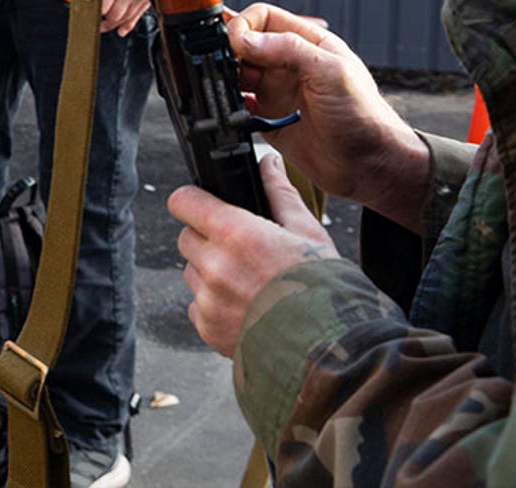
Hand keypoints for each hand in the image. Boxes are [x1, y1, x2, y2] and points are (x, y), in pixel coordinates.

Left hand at [99, 0, 149, 35]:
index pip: (103, 7)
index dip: (95, 14)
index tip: (90, 16)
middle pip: (115, 16)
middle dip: (104, 23)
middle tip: (98, 25)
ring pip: (126, 18)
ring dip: (115, 25)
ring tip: (107, 26)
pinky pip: (138, 15)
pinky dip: (129, 24)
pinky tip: (122, 30)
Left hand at [170, 151, 337, 358]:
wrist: (332, 351)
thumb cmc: (327, 289)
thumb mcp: (309, 234)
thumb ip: (280, 194)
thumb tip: (269, 163)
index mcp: (236, 234)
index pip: (184, 201)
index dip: (194, 200)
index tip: (206, 205)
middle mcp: (214, 265)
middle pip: (186, 237)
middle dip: (207, 239)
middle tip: (243, 250)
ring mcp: (208, 299)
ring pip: (191, 271)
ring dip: (210, 273)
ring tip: (252, 283)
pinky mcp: (207, 328)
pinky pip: (197, 305)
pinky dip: (214, 305)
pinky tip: (248, 308)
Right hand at [227, 2, 429, 225]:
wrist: (369, 165)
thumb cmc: (365, 118)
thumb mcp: (331, 72)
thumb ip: (288, 49)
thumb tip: (245, 37)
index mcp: (308, 44)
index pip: (263, 18)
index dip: (243, 25)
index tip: (233, 42)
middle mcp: (289, 65)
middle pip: (244, 44)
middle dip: (229, 51)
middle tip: (226, 66)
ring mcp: (277, 91)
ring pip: (237, 74)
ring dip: (227, 79)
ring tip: (230, 89)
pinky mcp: (268, 118)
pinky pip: (238, 106)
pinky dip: (229, 106)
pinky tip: (234, 110)